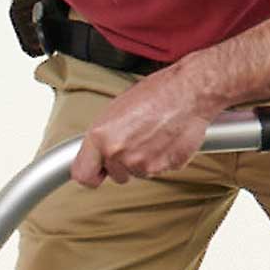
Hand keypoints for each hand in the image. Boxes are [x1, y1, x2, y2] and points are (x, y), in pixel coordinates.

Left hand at [70, 68, 209, 184]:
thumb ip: (102, 136)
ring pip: (138, 173)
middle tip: (134, 141)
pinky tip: (164, 140)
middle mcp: (118, 153)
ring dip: (143, 161)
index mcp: (100, 137)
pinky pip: (159, 170)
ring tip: (151, 135)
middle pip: (115, 175)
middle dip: (122, 163)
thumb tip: (97, 152)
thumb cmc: (153, 94)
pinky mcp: (165, 168)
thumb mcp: (114, 110)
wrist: (187, 93)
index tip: (97, 172)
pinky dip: (162, 159)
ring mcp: (143, 164)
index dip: (92, 174)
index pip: (83, 175)